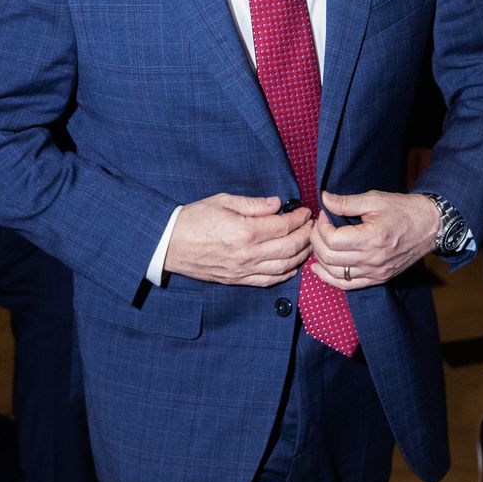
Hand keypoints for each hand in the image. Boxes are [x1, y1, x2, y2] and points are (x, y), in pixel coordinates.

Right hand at [164, 194, 312, 286]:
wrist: (170, 244)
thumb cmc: (194, 219)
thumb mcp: (223, 201)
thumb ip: (254, 204)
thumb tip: (277, 204)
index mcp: (245, 231)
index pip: (283, 226)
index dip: (299, 218)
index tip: (305, 211)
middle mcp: (248, 254)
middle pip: (289, 247)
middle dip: (306, 235)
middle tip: (312, 226)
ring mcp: (244, 270)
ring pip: (284, 266)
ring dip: (301, 254)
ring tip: (307, 243)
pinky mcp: (238, 280)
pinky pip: (269, 280)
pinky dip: (286, 274)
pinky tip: (292, 265)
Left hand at [308, 190, 439, 290]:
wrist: (430, 226)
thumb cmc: (404, 210)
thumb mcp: (375, 199)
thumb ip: (347, 202)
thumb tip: (324, 199)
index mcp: (372, 238)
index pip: (333, 240)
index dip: (321, 226)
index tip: (324, 215)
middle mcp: (373, 259)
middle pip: (329, 258)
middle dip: (316, 241)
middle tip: (319, 227)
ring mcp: (376, 272)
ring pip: (335, 274)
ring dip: (320, 259)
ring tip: (319, 243)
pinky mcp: (378, 278)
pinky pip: (348, 285)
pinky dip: (330, 278)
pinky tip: (320, 269)